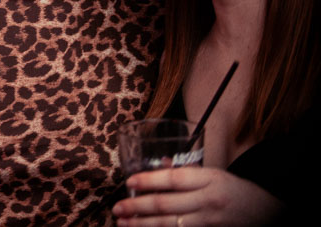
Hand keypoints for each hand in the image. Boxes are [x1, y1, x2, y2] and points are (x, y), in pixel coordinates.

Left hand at [112, 167, 283, 225]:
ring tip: (124, 224)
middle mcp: (209, 201)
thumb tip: (160, 165)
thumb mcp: (215, 175)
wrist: (268, 214)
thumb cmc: (236, 191)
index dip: (149, 180)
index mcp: (209, 179)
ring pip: (170, 225)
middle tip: (117, 208)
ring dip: (143, 225)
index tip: (129, 182)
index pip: (174, 179)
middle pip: (167, 205)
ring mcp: (210, 222)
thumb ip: (187, 173)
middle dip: (137, 207)